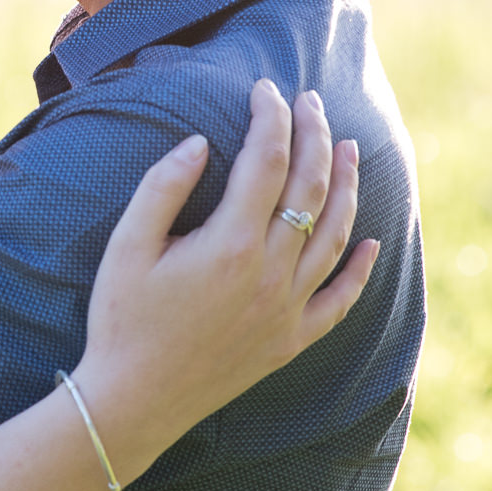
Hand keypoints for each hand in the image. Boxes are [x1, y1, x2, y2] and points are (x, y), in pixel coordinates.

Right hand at [74, 81, 377, 480]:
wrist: (133, 400)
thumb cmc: (121, 320)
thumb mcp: (126, 246)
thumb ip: (163, 187)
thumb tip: (200, 143)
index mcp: (229, 244)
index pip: (266, 161)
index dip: (270, 117)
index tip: (265, 90)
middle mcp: (270, 274)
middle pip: (309, 188)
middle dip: (314, 136)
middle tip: (312, 102)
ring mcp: (286, 309)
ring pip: (334, 235)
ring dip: (346, 185)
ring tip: (348, 148)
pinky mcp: (291, 340)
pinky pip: (339, 299)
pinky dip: (359, 268)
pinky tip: (371, 241)